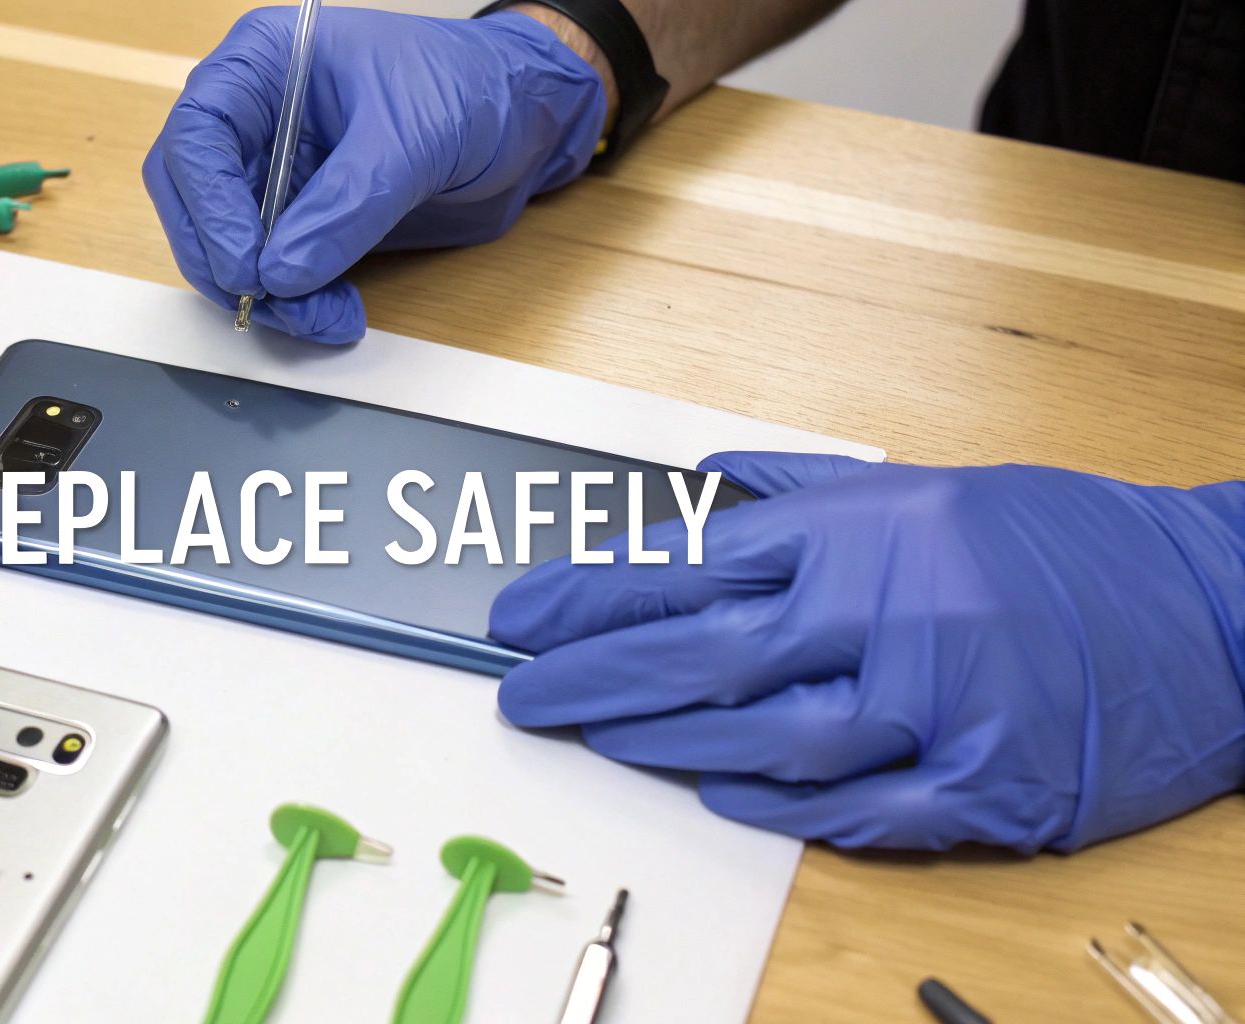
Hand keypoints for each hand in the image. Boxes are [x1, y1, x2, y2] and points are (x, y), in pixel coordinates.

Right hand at [143, 7, 605, 343]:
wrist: (523, 120)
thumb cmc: (470, 88)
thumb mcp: (413, 138)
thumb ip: (347, 204)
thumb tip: (284, 272)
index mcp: (266, 62)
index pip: (198, 134)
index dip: (208, 205)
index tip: (245, 264)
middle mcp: (257, 115)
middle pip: (196, 197)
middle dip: (228, 259)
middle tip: (271, 303)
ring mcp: (277, 168)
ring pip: (230, 244)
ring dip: (267, 294)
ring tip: (323, 318)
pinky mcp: (303, 217)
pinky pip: (276, 269)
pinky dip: (296, 301)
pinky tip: (333, 313)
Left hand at [491, 452, 1244, 852]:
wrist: (1214, 606)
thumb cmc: (1062, 541)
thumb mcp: (924, 484)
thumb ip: (799, 496)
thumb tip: (695, 494)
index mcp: (863, 529)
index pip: (686, 563)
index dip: (587, 594)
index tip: (521, 613)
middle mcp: (888, 611)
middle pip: (699, 657)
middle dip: (590, 675)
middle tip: (521, 690)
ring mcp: (936, 705)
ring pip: (761, 740)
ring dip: (662, 742)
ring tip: (595, 734)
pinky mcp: (983, 786)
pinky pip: (852, 811)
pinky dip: (775, 805)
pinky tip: (716, 791)